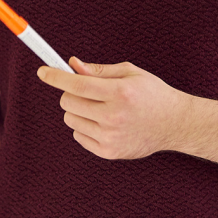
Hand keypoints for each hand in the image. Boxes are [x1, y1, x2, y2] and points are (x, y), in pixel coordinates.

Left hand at [36, 57, 187, 159]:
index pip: (77, 85)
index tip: (43, 72)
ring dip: (78, 110)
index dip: (56, 77)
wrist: (175, 124)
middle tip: (86, 91)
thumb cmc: (152, 94)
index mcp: (120, 93)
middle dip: (71, 93)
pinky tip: (104, 123)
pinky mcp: (109, 152)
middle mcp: (114, 117)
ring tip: (99, 108)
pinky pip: (79, 136)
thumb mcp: (129, 73)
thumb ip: (99, 70)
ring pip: (71, 119)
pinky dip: (85, 127)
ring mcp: (111, 137)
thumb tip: (73, 65)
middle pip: (68, 102)